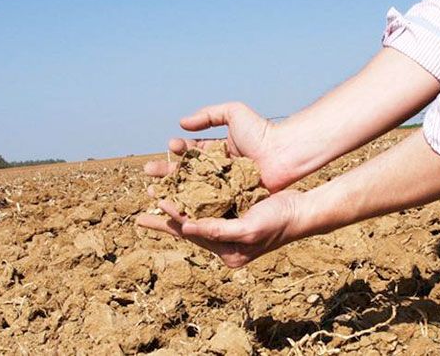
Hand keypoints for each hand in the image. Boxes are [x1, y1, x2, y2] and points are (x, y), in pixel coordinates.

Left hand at [136, 191, 307, 267]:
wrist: (301, 211)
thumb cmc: (278, 223)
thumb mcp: (248, 229)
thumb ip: (217, 230)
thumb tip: (185, 228)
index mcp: (225, 252)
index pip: (191, 234)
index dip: (172, 219)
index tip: (156, 203)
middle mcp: (223, 241)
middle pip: (187, 229)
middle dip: (164, 221)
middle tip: (139, 218)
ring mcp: (227, 227)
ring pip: (194, 215)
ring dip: (176, 205)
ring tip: (155, 197)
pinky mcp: (232, 212)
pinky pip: (207, 205)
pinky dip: (193, 196)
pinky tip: (182, 187)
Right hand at [144, 102, 293, 191]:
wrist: (284, 153)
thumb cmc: (261, 131)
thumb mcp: (233, 113)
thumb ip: (208, 115)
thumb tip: (181, 124)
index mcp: (217, 150)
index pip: (191, 151)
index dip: (179, 149)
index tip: (170, 147)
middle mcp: (218, 170)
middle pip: (187, 172)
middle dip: (167, 172)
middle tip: (148, 173)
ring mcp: (224, 186)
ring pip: (194, 190)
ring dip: (174, 191)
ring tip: (156, 192)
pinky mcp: (231, 201)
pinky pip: (209, 204)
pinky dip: (192, 206)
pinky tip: (177, 208)